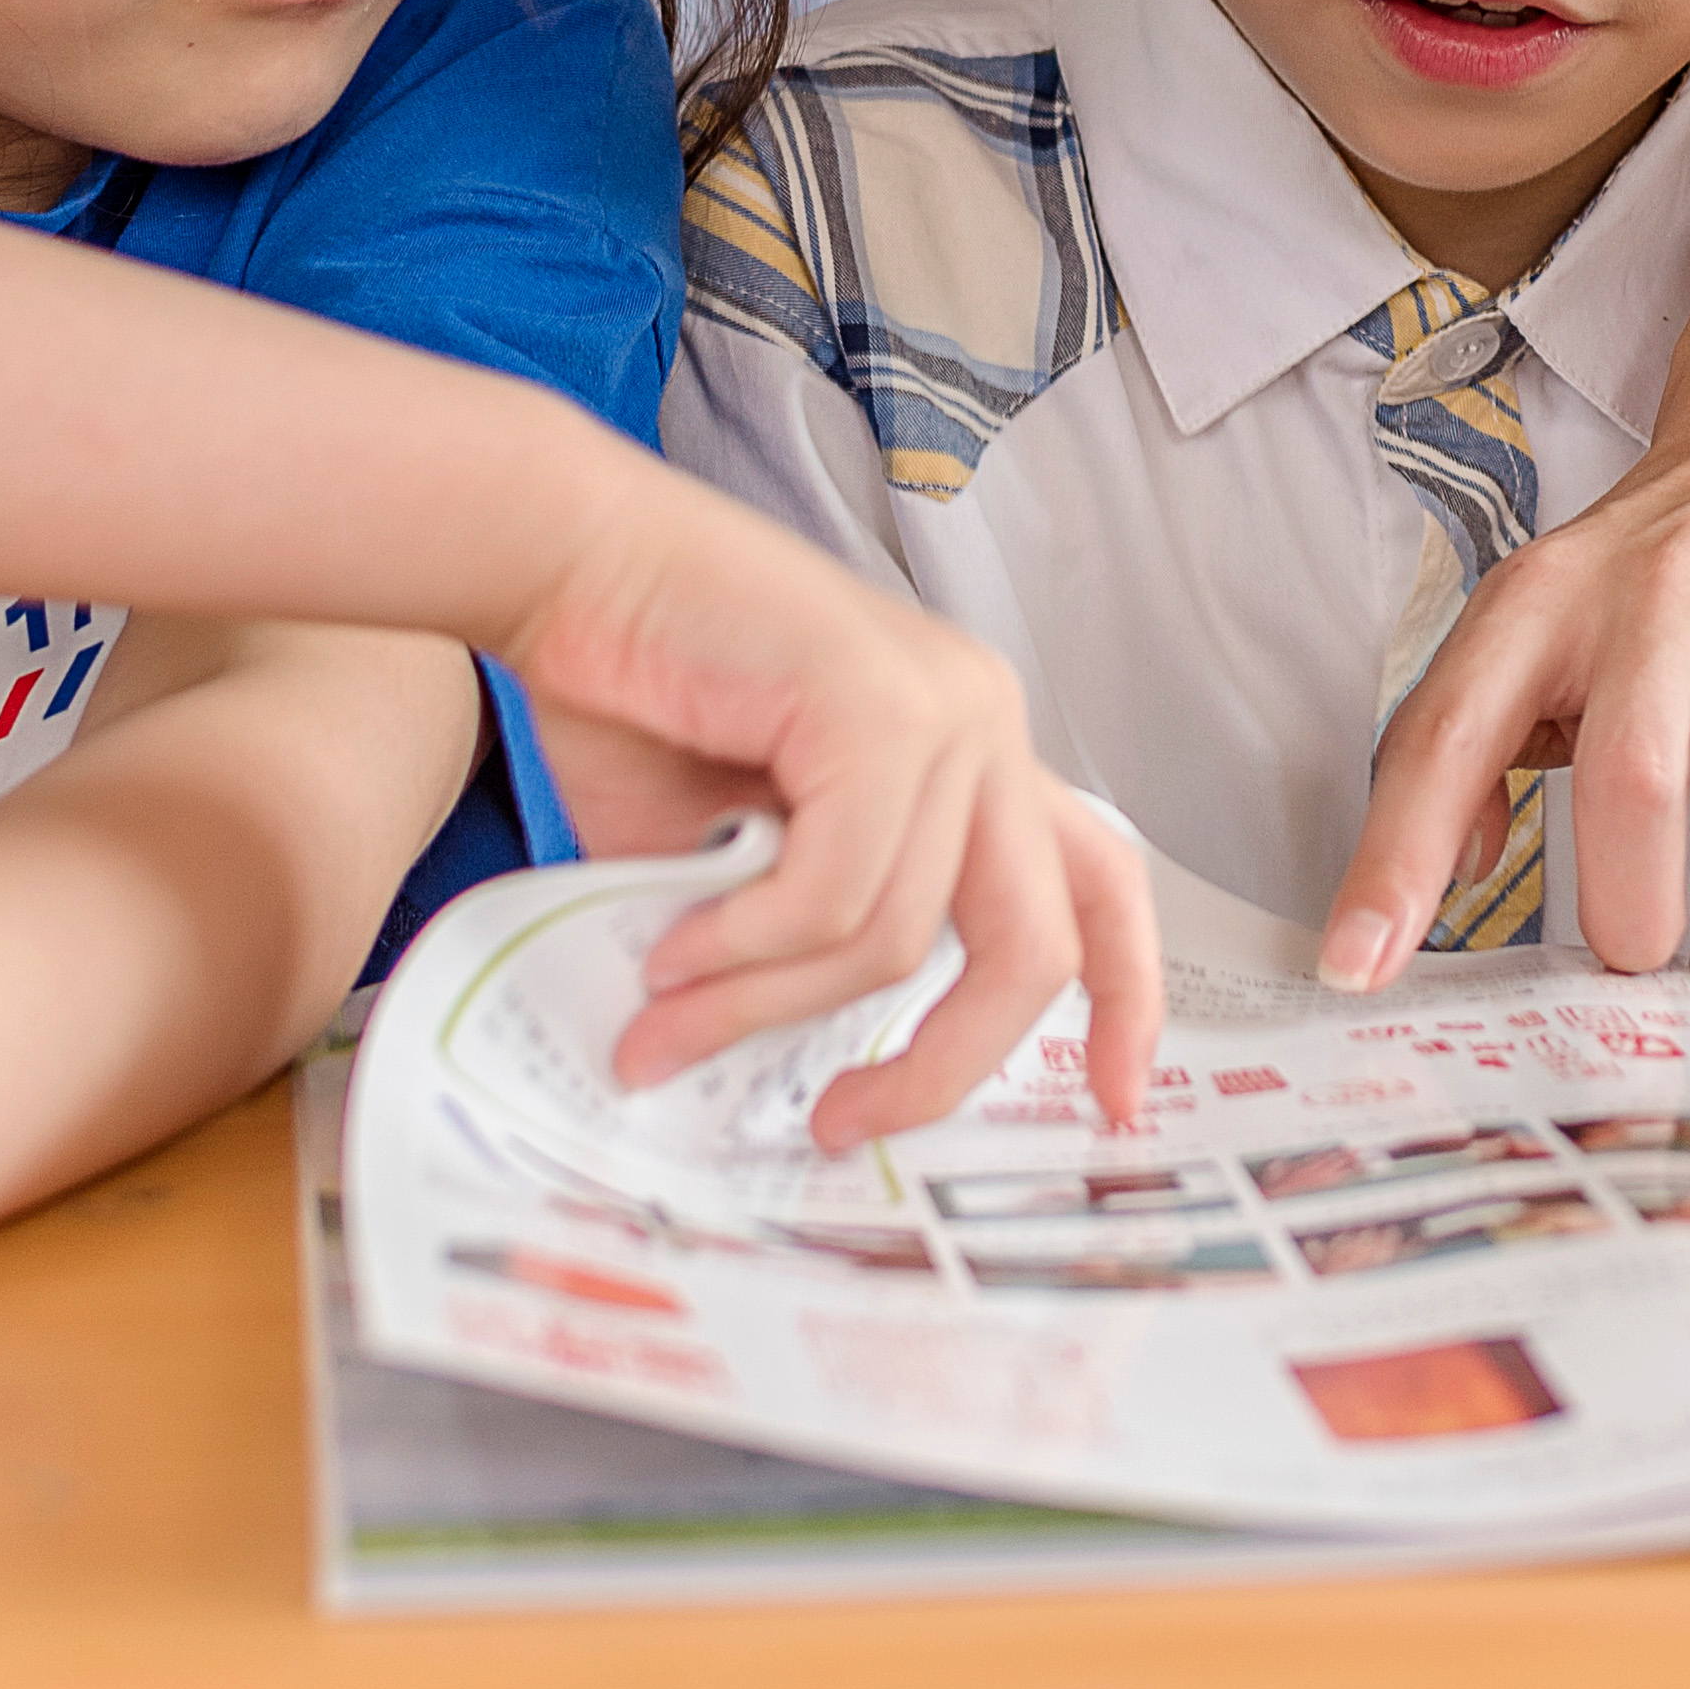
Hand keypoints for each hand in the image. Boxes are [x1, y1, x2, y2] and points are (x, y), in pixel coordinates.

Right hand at [502, 462, 1161, 1142]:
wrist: (564, 563)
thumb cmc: (635, 696)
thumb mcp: (733, 863)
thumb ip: (787, 951)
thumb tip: (775, 1085)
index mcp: (973, 754)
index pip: (1101, 881)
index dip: (1125, 1000)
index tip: (1113, 1106)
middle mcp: (984, 724)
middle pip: (1032, 948)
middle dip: (941, 1064)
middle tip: (840, 1125)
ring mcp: (943, 707)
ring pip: (894, 937)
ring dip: (764, 1005)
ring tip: (664, 1021)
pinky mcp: (876, 703)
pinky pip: (833, 892)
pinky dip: (744, 947)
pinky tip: (672, 954)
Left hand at [1323, 400, 1689, 985]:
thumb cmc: (1667, 555)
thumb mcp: (1546, 619)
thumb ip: (1482, 738)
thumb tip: (1454, 871)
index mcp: (1543, 599)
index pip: (1447, 733)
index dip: (1399, 859)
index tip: (1359, 965)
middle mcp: (1657, 583)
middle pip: (1627, 780)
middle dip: (1631, 910)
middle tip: (1643, 950)